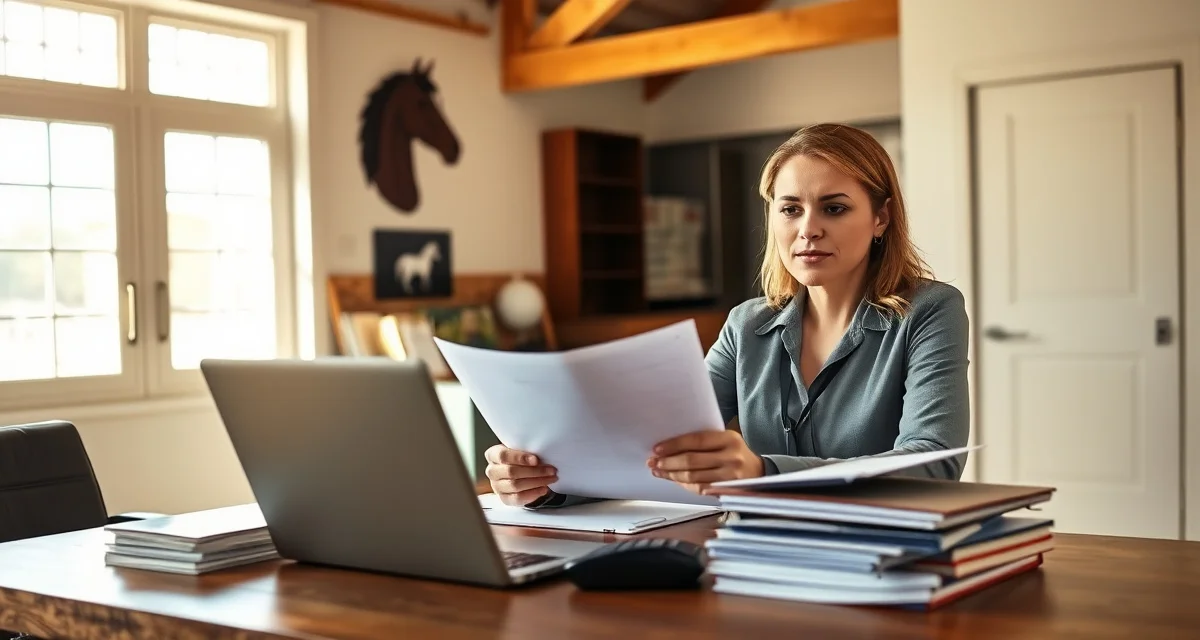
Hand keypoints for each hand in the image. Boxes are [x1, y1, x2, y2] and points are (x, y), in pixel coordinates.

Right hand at [484, 444, 557, 505]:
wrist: (517, 472)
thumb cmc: (520, 458)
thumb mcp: (521, 449)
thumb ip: (527, 450)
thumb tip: (544, 454)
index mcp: (493, 455)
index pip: (503, 455)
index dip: (520, 458)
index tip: (536, 460)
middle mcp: (492, 471)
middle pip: (511, 472)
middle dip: (534, 471)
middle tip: (551, 470)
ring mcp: (496, 486)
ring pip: (515, 486)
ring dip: (537, 482)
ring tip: (551, 479)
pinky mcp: (504, 498)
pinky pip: (517, 498)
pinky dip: (533, 494)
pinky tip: (543, 489)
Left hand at [647, 430, 763, 493]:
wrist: (759, 473)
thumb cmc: (735, 453)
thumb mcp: (725, 440)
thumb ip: (704, 442)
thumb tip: (670, 447)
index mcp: (729, 439)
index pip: (697, 440)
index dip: (674, 445)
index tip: (657, 448)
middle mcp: (731, 457)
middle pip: (692, 460)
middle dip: (668, 462)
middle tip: (653, 462)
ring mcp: (730, 476)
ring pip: (693, 476)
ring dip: (672, 475)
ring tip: (658, 471)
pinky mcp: (726, 490)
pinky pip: (699, 488)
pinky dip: (683, 484)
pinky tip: (673, 479)